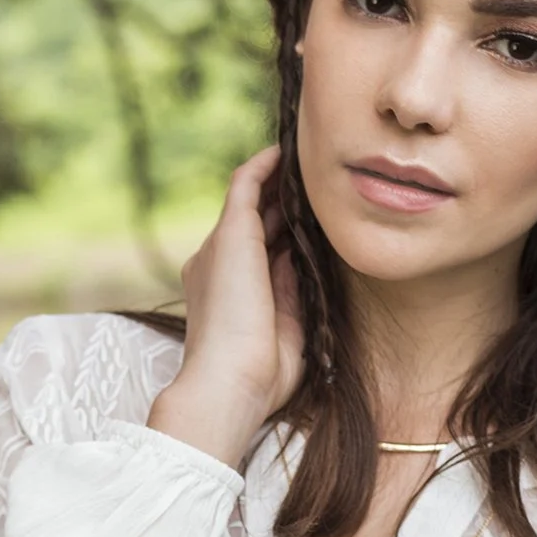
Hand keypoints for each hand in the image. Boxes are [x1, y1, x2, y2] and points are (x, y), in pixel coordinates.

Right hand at [149, 146, 306, 466]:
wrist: (229, 384)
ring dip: (280, 180)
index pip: (262, 252)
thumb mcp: (286, 329)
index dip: (289, 233)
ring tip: (310, 160)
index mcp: (228, 293)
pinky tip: (290, 152)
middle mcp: (216, 265)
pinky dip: (267, 166)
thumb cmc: (260, 376)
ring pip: (251, 199)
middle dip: (286, 202)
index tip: (318, 221)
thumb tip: (304, 257)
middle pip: (256, 222)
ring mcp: (219, 247)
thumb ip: (293, 293)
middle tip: (320, 183)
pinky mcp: (229, 234)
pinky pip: (245, 184)